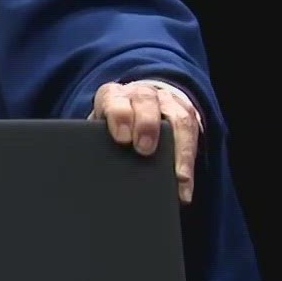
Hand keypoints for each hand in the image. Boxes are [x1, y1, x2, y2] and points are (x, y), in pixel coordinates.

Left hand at [92, 81, 198, 203]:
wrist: (138, 106)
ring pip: (177, 116)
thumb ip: (95, 141)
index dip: (119, 116)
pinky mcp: (187, 113)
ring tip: (178, 177)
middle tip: (144, 150)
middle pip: (146, 101)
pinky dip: (189, 162)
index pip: (115, 99)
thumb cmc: (114, 126)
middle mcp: (141, 94)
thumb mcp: (99, 128)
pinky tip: (185, 186)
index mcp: (114, 95)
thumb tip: (89, 170)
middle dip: (147, 125)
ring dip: (178, 148)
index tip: (121, 139)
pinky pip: (193, 134)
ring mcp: (167, 101)